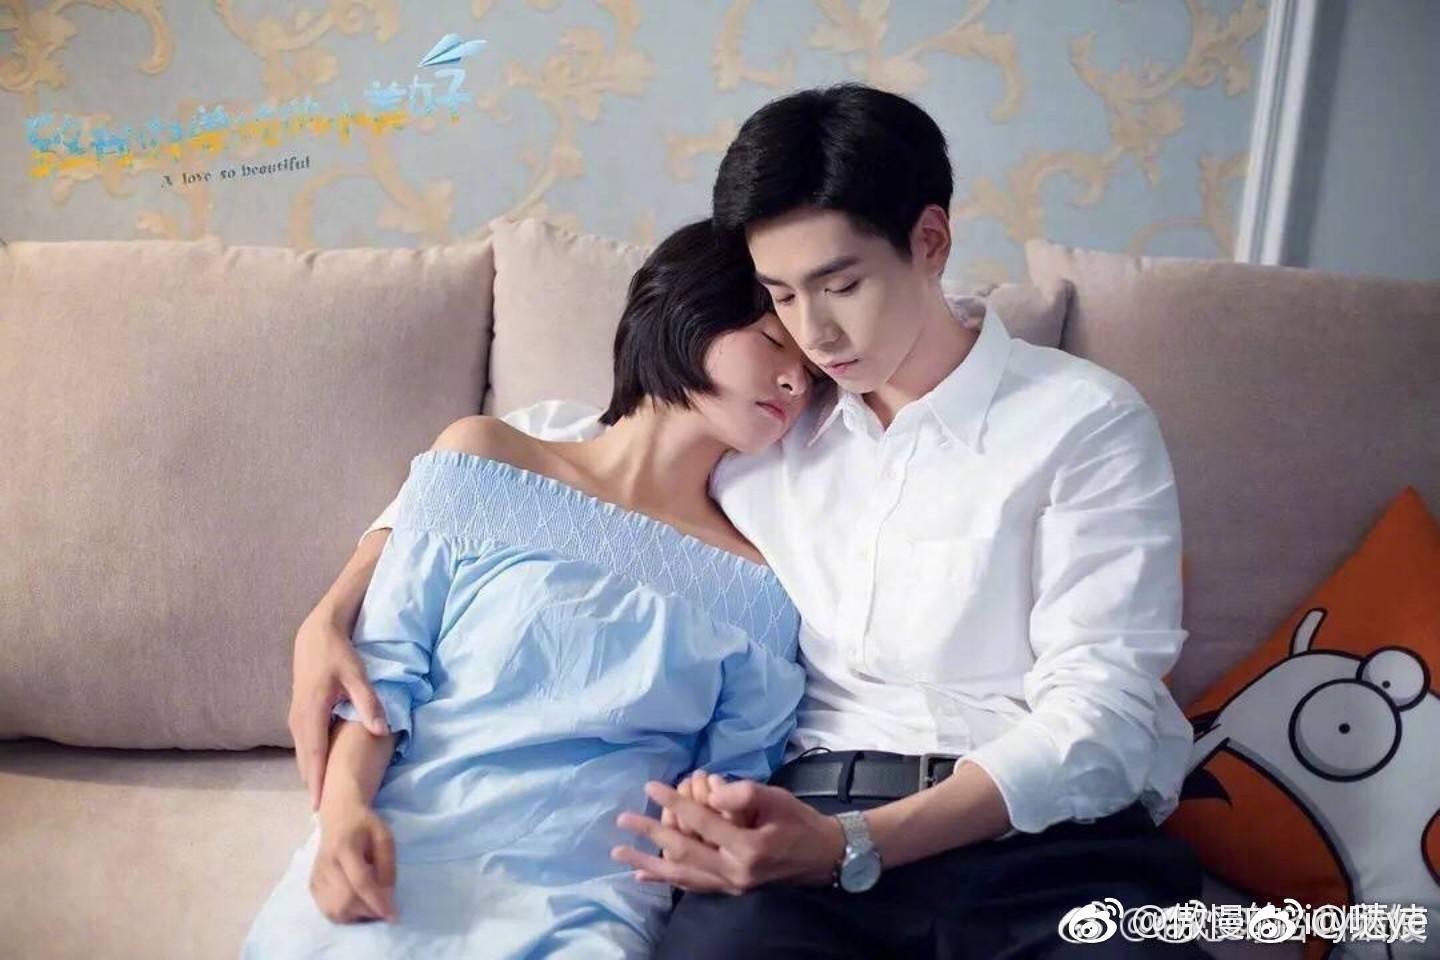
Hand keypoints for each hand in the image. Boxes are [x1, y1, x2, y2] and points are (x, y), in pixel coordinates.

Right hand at [289, 611, 388, 811]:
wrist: (315, 635)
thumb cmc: (338, 653)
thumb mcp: (357, 674)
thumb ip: (368, 702)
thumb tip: (381, 730)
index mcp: (311, 712)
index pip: (314, 755)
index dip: (316, 782)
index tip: (319, 807)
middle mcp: (298, 720)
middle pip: (305, 761)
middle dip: (314, 786)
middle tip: (325, 814)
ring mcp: (295, 718)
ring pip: (302, 755)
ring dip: (311, 776)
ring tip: (323, 801)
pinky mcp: (298, 716)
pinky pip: (304, 746)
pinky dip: (311, 762)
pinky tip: (322, 775)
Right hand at [311, 803, 397, 923]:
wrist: (338, 816)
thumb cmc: (365, 826)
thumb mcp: (384, 837)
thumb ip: (387, 866)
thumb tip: (387, 896)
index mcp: (345, 847)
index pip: (360, 882)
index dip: (377, 902)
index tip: (392, 915)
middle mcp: (327, 864)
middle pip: (346, 900)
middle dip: (368, 911)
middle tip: (383, 908)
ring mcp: (316, 875)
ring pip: (335, 910)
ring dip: (357, 916)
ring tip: (370, 905)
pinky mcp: (312, 885)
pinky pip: (327, 910)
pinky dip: (345, 915)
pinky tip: (357, 905)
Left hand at [612, 779, 844, 894]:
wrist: (823, 855)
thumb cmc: (799, 821)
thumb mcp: (775, 797)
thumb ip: (742, 793)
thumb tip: (707, 791)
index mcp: (747, 848)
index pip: (701, 822)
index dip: (675, 802)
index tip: (652, 786)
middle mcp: (734, 873)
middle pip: (682, 852)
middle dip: (650, 835)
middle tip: (622, 821)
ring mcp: (731, 886)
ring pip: (681, 875)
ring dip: (648, 864)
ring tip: (620, 855)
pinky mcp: (730, 890)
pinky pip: (692, 886)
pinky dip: (667, 880)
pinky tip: (645, 877)